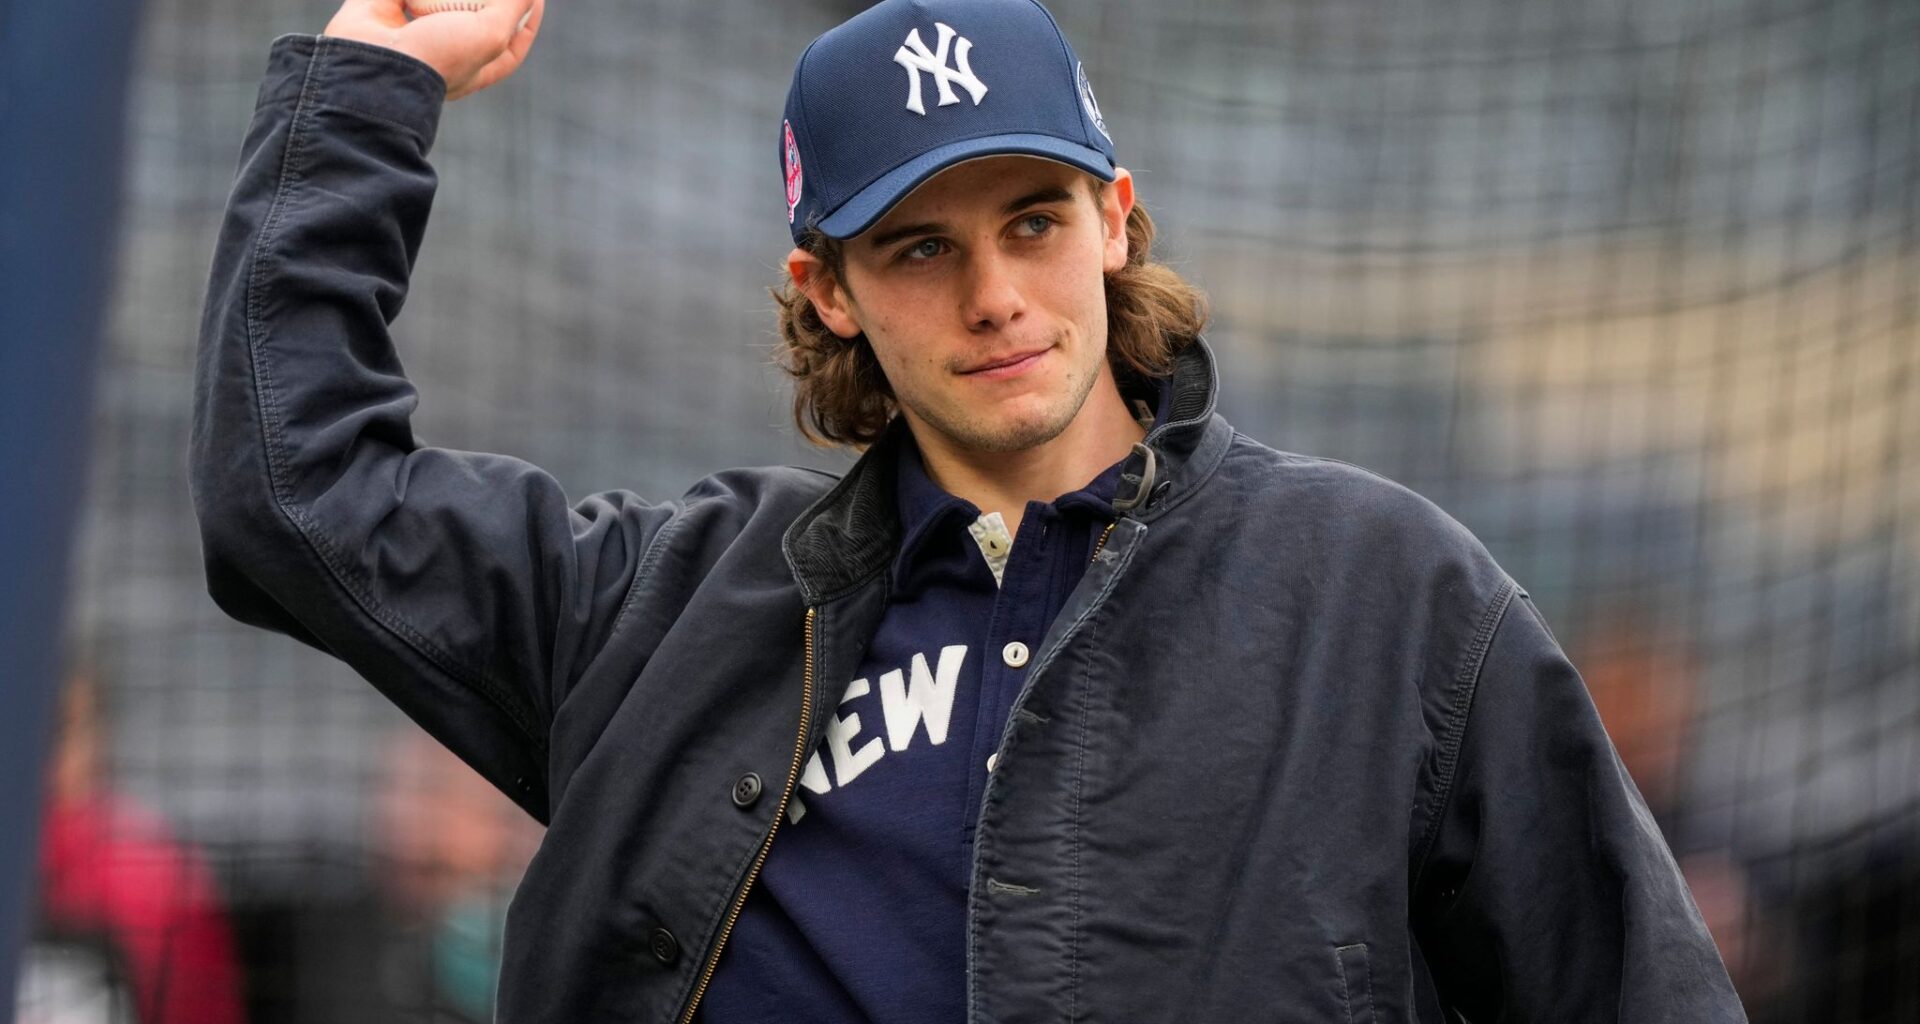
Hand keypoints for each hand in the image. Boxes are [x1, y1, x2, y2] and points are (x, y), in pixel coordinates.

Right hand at [322, 0, 544, 101]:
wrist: (374, 63)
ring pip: (437, 0)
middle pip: (473, 13)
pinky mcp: (383, 8)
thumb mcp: (490, 36)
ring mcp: (414, 28)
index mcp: (476, 66)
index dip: (527, 19)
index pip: (512, 43)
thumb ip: (512, 9)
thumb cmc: (439, 57)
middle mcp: (446, 47)